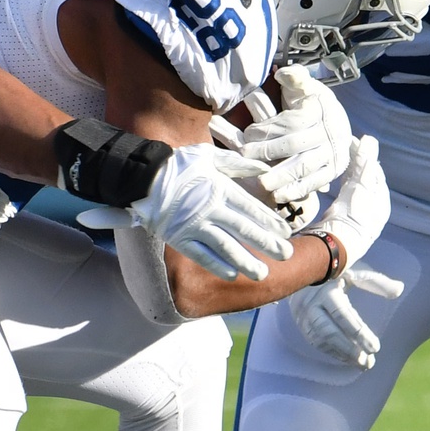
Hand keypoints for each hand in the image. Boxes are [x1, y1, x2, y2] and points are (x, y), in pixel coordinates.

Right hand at [78, 144, 290, 281]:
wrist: (143, 176)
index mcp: (220, 188)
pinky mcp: (179, 237)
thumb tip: (265, 170)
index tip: (286, 234)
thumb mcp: (211, 156)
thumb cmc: (180, 164)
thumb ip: (239, 164)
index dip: (270, 223)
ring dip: (245, 261)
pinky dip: (217, 265)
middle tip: (285, 255)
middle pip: (244, 229)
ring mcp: (194, 225)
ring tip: (262, 273)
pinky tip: (232, 274)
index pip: (251, 208)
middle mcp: (210, 208)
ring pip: (225, 246)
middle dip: (267, 244)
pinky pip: (200, 255)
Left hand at [239, 65, 353, 204]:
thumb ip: (294, 79)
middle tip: (244, 158)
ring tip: (260, 184)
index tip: (246, 135)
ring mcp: (334, 153)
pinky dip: (296, 190)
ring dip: (281, 176)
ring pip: (305, 166)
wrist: (338, 123)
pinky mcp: (334, 171)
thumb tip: (282, 74)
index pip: (292, 122)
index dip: (268, 130)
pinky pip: (315, 182)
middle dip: (268, 152)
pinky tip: (278, 196)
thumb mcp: (305, 87)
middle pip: (295, 145)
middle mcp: (331, 132)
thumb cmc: (311, 103)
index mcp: (322, 110)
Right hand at [288, 264, 404, 367]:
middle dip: (349, 349)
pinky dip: (334, 353)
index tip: (376, 348)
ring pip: (321, 340)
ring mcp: (304, 317)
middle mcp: (312, 305)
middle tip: (369, 362)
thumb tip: (399, 289)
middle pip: (328, 331)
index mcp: (327, 290)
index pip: (343, 315)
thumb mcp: (355, 273)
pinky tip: (350, 359)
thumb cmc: (337, 274)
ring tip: (363, 364)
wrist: (303, 275)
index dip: (359, 333)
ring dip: (343, 354)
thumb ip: (376, 282)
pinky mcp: (303, 326)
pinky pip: (317, 343)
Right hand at [317, 135, 389, 263]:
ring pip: (353, 185)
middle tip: (344, 145)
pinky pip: (343, 193)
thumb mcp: (361, 186)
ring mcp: (356, 212)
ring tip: (338, 155)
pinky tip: (335, 174)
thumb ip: (365, 164)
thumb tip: (369, 140)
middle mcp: (371, 207)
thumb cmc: (353, 216)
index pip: (375, 172)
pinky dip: (341, 180)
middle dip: (356, 162)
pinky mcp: (342, 215)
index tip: (355, 142)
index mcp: (381, 201)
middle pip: (364, 178)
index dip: (366, 156)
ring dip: (347, 170)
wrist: (336, 244)